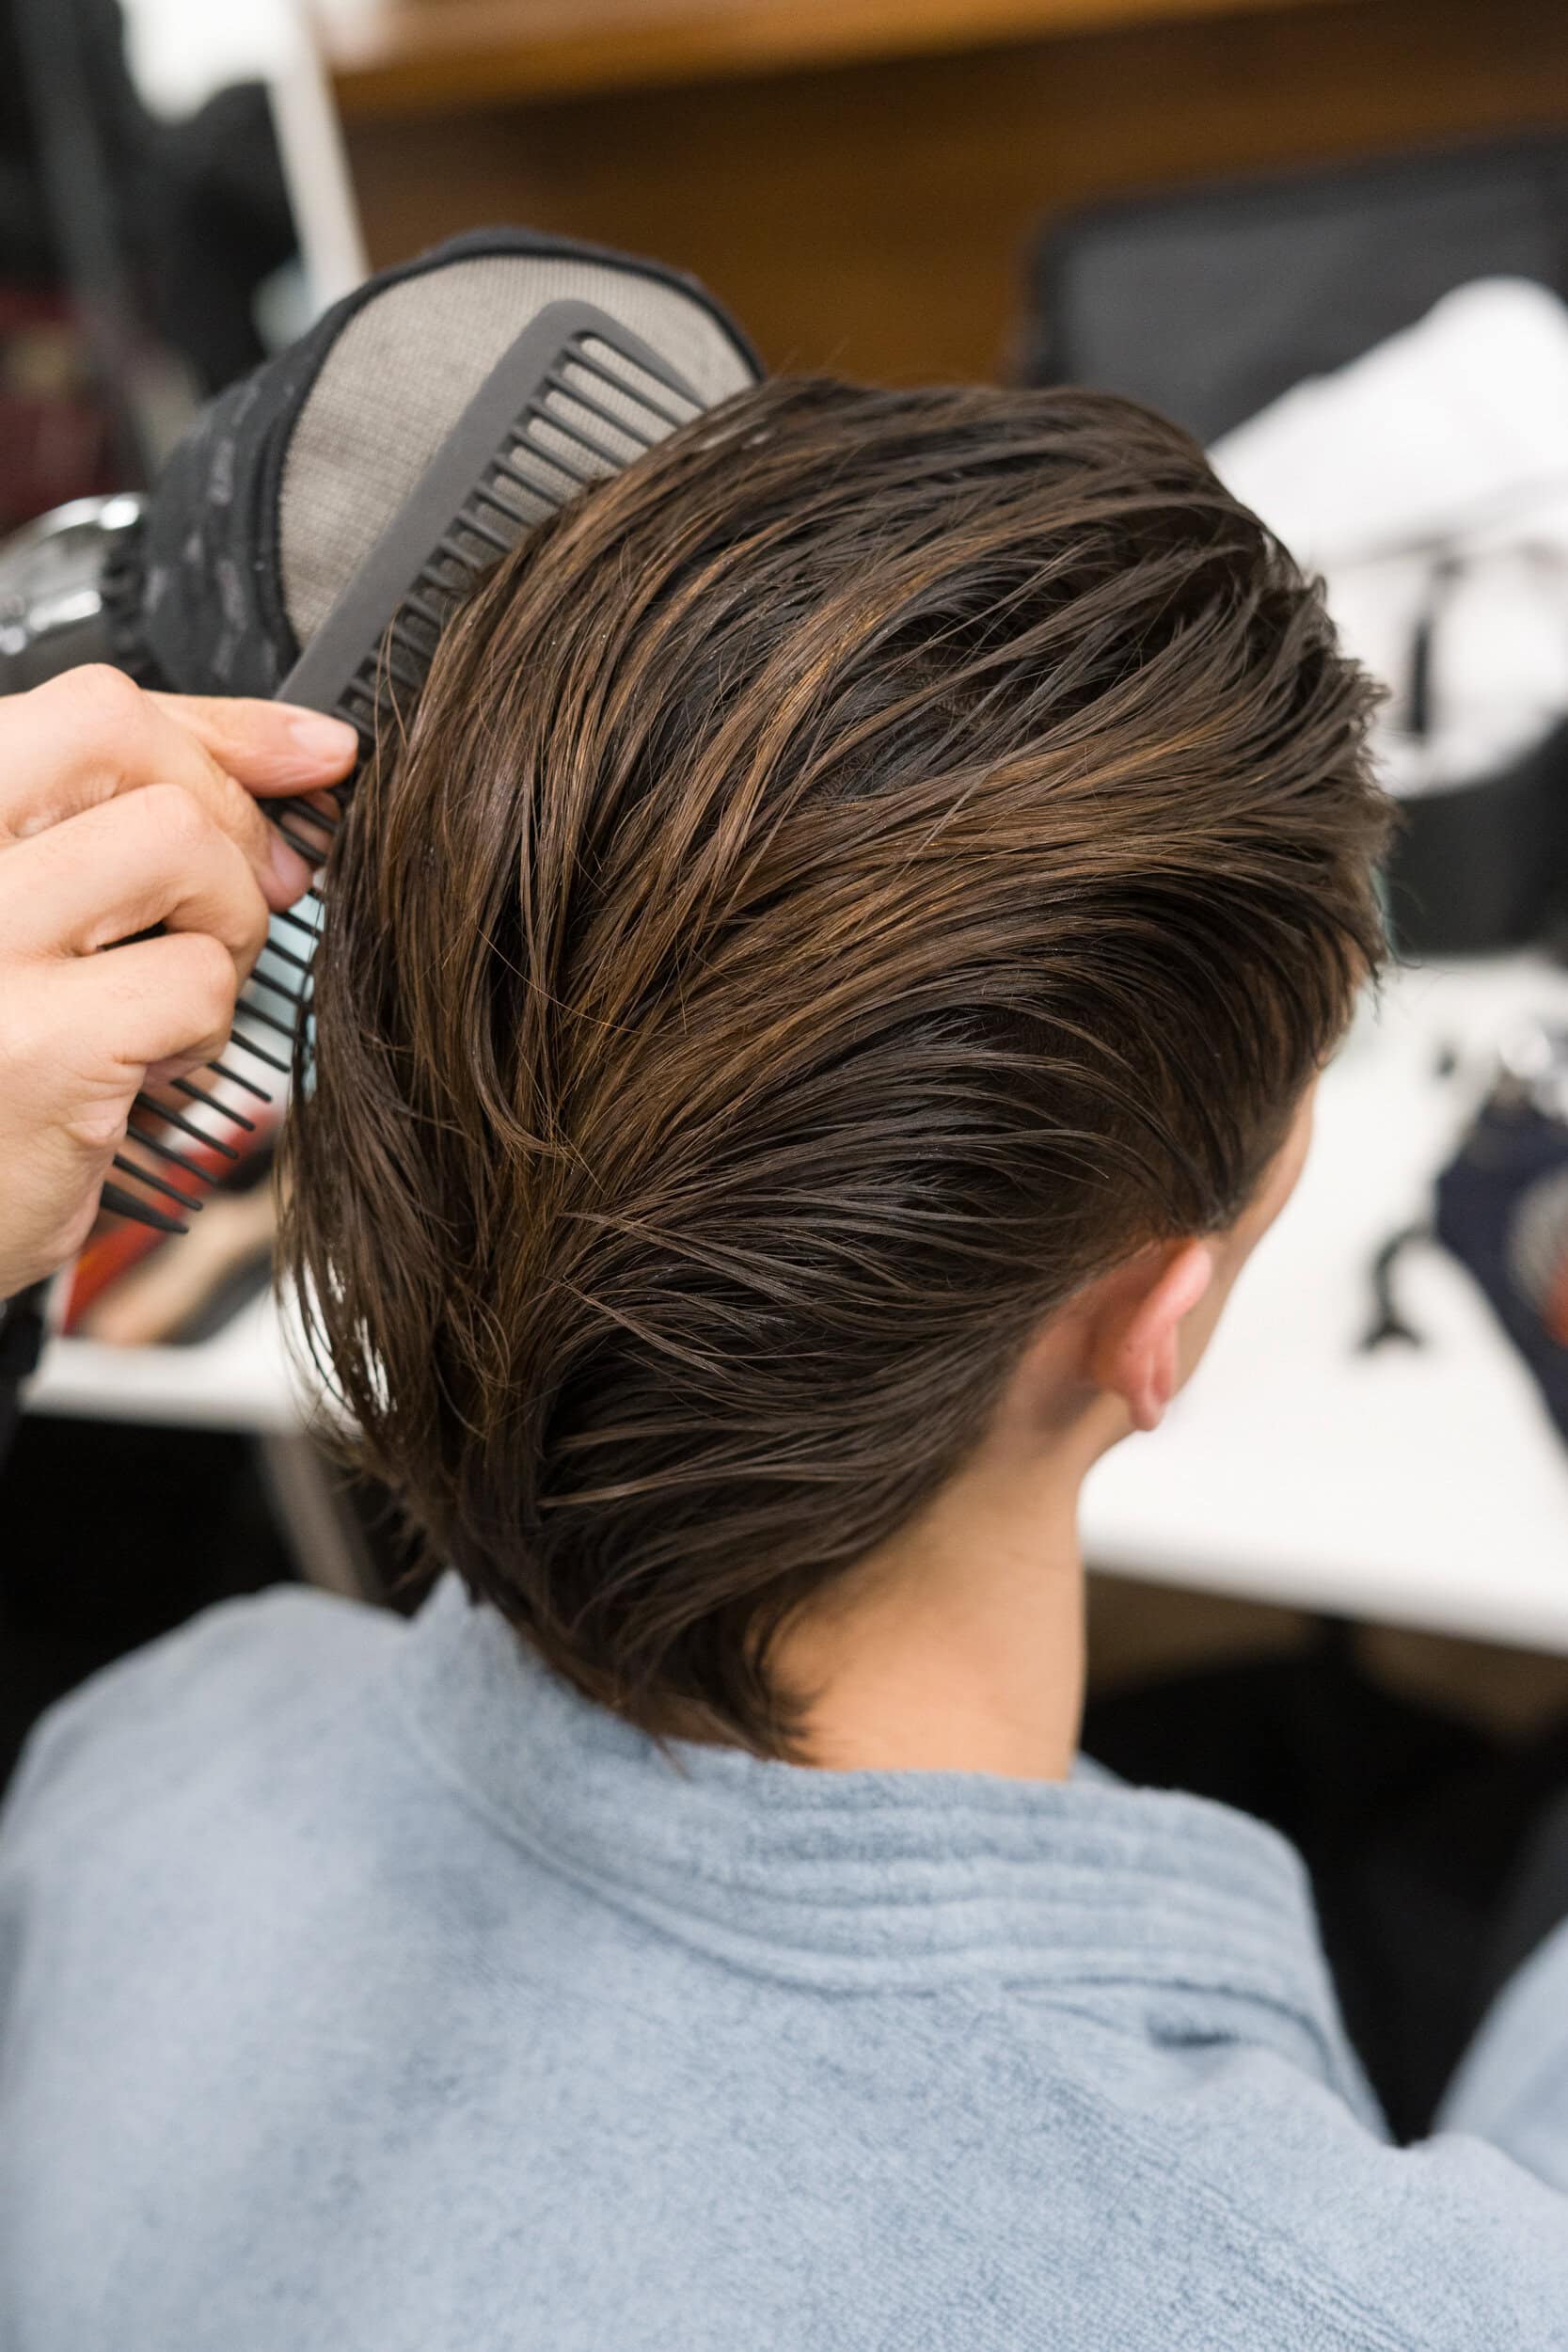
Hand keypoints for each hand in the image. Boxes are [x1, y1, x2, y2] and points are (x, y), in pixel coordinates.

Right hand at [0, 665, 356, 1301]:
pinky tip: (143, 1067)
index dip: (223, 733)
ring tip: (165, 995)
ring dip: (219, 925)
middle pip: (128, 745)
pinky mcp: (36, 1048)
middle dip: (223, 819)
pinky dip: (203, 1029)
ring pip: (178, 846)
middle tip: (233, 903)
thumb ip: (133, 810)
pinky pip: (195, 980)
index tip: (306, 760)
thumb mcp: (34, 905)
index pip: (90, 706)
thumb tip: (307, 748)